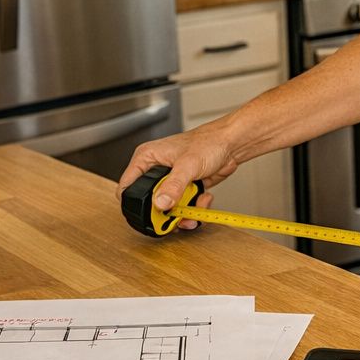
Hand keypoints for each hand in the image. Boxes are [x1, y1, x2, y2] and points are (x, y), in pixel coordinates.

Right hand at [115, 124, 238, 229]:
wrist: (231, 145)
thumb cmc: (208, 142)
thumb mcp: (187, 165)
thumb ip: (173, 186)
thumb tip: (160, 203)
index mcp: (147, 159)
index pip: (127, 186)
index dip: (134, 204)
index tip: (148, 216)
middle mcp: (156, 170)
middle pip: (150, 202)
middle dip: (165, 212)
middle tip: (176, 215)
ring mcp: (171, 181)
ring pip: (168, 208)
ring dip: (183, 212)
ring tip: (194, 207)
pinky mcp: (184, 188)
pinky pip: (183, 207)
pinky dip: (194, 208)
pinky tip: (204, 198)